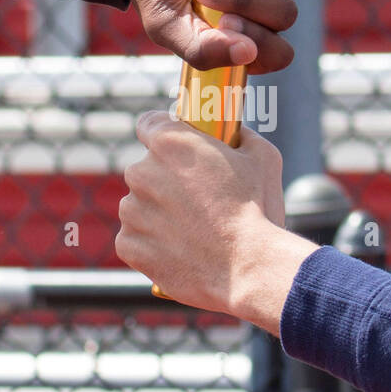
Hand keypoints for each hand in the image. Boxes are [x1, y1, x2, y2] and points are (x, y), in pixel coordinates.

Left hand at [116, 111, 316, 331]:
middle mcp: (142, 172)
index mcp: (170, 142)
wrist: (248, 267)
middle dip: (165, 180)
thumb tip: (237, 133)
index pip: (148, 124)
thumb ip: (242, 136)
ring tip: (191, 231)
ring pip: (138, 205)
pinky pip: (134, 238)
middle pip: (146, 169)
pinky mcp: (128, 245)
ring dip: (157, 213)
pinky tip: (179, 250)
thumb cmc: (257, 210)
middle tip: (196, 199)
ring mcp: (131, 210)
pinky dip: (151, 244)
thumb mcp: (263, 157)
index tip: (173, 149)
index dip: (162, 134)